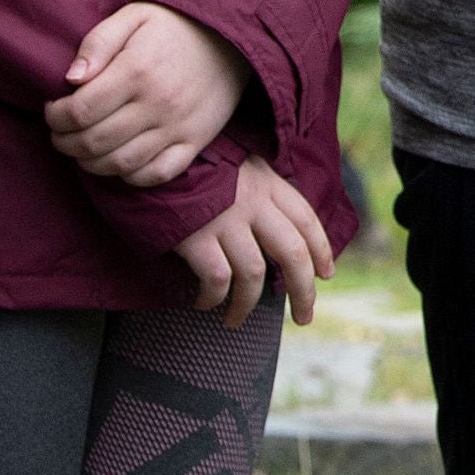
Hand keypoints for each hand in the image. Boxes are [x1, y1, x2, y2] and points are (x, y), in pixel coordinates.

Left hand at [48, 2, 251, 186]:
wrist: (232, 33)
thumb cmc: (174, 24)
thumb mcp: (133, 17)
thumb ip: (97, 43)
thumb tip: (70, 80)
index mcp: (137, 71)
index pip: (80, 111)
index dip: (56, 117)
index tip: (53, 110)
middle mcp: (158, 103)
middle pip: (95, 142)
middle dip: (65, 142)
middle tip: (60, 134)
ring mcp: (178, 126)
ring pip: (120, 164)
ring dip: (91, 163)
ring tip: (83, 149)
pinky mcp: (196, 140)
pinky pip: (157, 174)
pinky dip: (131, 176)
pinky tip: (118, 162)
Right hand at [172, 152, 331, 327]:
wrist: (148, 156)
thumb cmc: (192, 167)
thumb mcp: (236, 167)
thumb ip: (258, 193)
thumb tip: (277, 236)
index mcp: (266, 181)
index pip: (306, 219)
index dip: (321, 250)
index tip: (325, 275)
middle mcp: (252, 200)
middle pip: (292, 252)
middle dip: (303, 291)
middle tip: (304, 317)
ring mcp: (224, 219)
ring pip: (254, 274)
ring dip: (248, 305)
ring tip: (235, 319)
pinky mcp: (195, 237)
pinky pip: (217, 279)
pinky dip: (214, 298)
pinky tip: (205, 304)